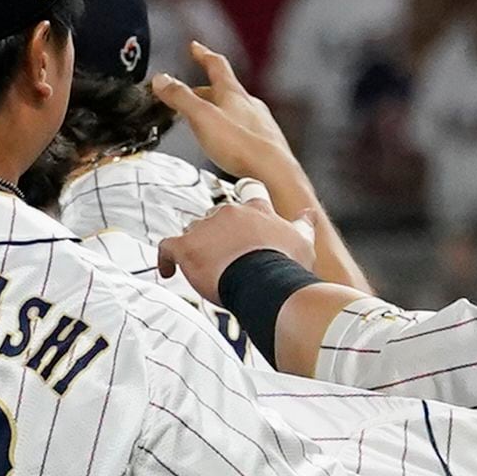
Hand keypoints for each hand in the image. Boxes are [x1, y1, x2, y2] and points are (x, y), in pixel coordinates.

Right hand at [151, 43, 298, 178]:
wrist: (276, 173)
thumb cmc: (242, 145)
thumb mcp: (202, 117)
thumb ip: (180, 97)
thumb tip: (162, 79)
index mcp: (233, 94)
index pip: (217, 65)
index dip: (203, 54)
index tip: (195, 47)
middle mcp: (250, 105)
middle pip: (223, 90)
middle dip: (203, 90)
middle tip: (188, 93)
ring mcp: (260, 123)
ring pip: (234, 110)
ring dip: (216, 110)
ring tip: (203, 117)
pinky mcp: (266, 143)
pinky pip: (243, 128)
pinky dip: (229, 128)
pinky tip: (226, 140)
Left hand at [158, 201, 318, 300]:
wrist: (266, 282)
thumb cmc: (286, 265)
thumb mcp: (303, 242)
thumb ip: (303, 225)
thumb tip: (309, 213)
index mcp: (257, 210)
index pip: (251, 193)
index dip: (247, 201)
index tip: (244, 215)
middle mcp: (230, 212)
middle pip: (218, 215)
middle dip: (220, 232)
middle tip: (227, 255)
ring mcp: (206, 228)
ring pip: (194, 230)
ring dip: (198, 246)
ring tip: (205, 268)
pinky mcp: (186, 246)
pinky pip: (168, 248)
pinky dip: (167, 259)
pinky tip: (170, 271)